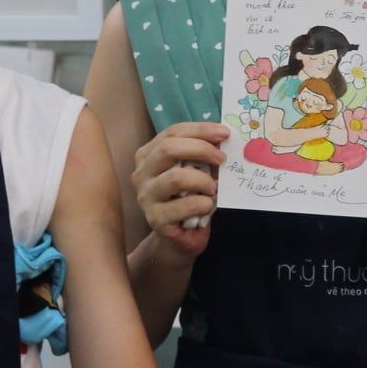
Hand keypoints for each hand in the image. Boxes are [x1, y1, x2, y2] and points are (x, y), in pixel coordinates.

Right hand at [131, 120, 227, 256]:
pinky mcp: (155, 219)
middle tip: (222, 159)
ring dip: (202, 180)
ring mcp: (146, 196)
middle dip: (201, 149)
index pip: (172, 132)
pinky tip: (207, 206)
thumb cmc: (187, 198)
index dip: (200, 130)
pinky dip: (203, 203)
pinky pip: (184, 206)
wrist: (179, 237)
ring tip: (213, 188)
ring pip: (175, 178)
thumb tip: (224, 139)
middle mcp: (142, 173)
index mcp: (149, 155)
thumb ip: (200, 155)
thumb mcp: (192, 170)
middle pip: (168, 149)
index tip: (224, 133)